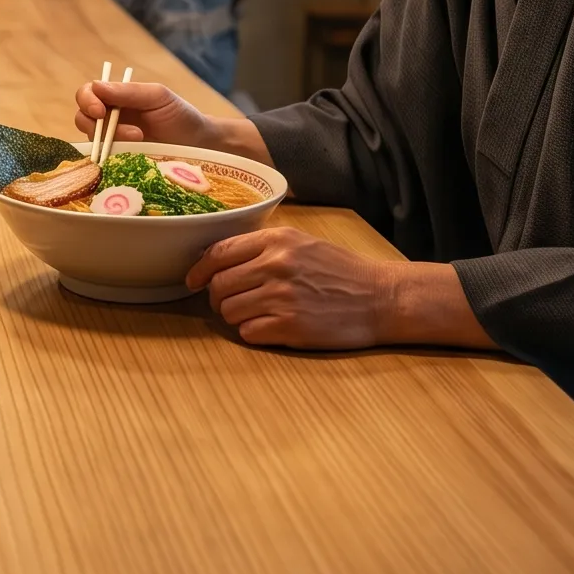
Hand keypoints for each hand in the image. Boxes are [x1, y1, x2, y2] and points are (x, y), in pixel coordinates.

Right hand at [74, 80, 226, 148]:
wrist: (199, 144)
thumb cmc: (179, 116)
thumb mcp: (158, 97)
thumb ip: (128, 91)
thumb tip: (96, 87)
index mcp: (116, 98)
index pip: (87, 94)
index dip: (87, 101)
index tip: (100, 111)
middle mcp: (109, 119)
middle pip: (83, 119)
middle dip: (99, 126)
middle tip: (130, 133)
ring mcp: (112, 142)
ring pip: (93, 142)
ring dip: (112, 142)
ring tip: (140, 142)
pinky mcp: (118, 162)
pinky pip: (104, 162)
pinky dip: (112, 160)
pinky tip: (131, 158)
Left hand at [186, 227, 392, 348]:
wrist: (380, 298)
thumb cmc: (341, 271)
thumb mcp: (302, 243)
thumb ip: (263, 247)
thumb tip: (219, 259)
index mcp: (277, 240)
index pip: (219, 253)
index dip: (199, 269)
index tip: (193, 281)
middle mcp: (275, 265)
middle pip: (219, 285)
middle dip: (218, 297)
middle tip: (231, 303)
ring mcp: (280, 297)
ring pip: (229, 311)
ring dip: (236, 317)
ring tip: (257, 315)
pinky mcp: (288, 326)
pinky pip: (248, 333)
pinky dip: (253, 333)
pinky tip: (271, 328)